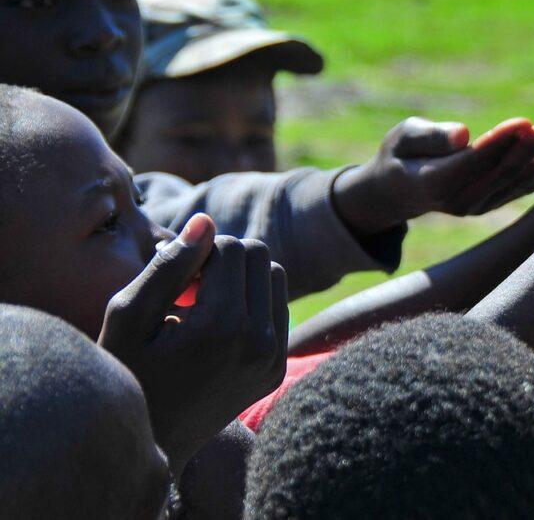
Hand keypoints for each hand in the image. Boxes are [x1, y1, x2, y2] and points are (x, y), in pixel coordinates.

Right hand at [99, 213, 288, 476]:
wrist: (150, 442)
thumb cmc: (127, 372)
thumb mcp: (128, 316)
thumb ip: (169, 265)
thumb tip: (207, 219)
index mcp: (223, 326)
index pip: (231, 246)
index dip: (197, 253)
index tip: (173, 283)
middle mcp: (260, 342)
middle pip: (259, 255)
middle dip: (223, 260)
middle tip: (187, 292)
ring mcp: (274, 358)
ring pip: (274, 276)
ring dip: (240, 279)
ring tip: (201, 308)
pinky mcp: (277, 368)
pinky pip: (278, 307)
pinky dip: (250, 304)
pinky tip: (216, 328)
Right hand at [333, 116, 533, 234]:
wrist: (399, 190)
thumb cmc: (401, 153)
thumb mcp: (403, 137)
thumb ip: (429, 137)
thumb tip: (463, 136)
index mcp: (435, 183)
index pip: (474, 162)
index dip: (501, 143)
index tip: (524, 123)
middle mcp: (459, 200)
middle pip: (501, 173)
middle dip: (531, 148)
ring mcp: (476, 207)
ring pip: (516, 182)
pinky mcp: (489, 204)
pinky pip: (519, 190)